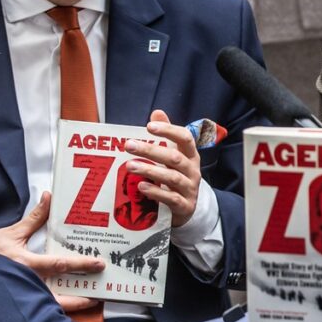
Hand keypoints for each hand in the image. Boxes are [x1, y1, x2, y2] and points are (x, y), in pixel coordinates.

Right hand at [0, 192, 104, 312]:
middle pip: (61, 293)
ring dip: (74, 304)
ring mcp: (25, 295)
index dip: (80, 264)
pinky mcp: (22, 301)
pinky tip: (74, 304)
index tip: (98, 263)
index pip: (59, 264)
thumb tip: (49, 198)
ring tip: (92, 300)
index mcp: (26, 264)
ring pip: (53, 306)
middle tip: (102, 289)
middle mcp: (28, 283)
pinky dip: (60, 308)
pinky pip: (44, 308)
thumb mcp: (13, 233)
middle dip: (83, 292)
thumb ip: (34, 218)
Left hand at [125, 109, 201, 227]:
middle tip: (129, 145)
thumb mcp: (175, 155)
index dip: (169, 130)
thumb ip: (167, 135)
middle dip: (151, 150)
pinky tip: (141, 186)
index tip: (149, 126)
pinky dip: (156, 192)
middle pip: (174, 157)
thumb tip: (157, 113)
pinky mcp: (185, 206)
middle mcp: (193, 170)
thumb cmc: (178, 176)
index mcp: (191, 155)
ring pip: (172, 177)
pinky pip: (171, 198)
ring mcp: (190, 188)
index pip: (185, 138)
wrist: (188, 208)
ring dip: (150, 171)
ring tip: (130, 166)